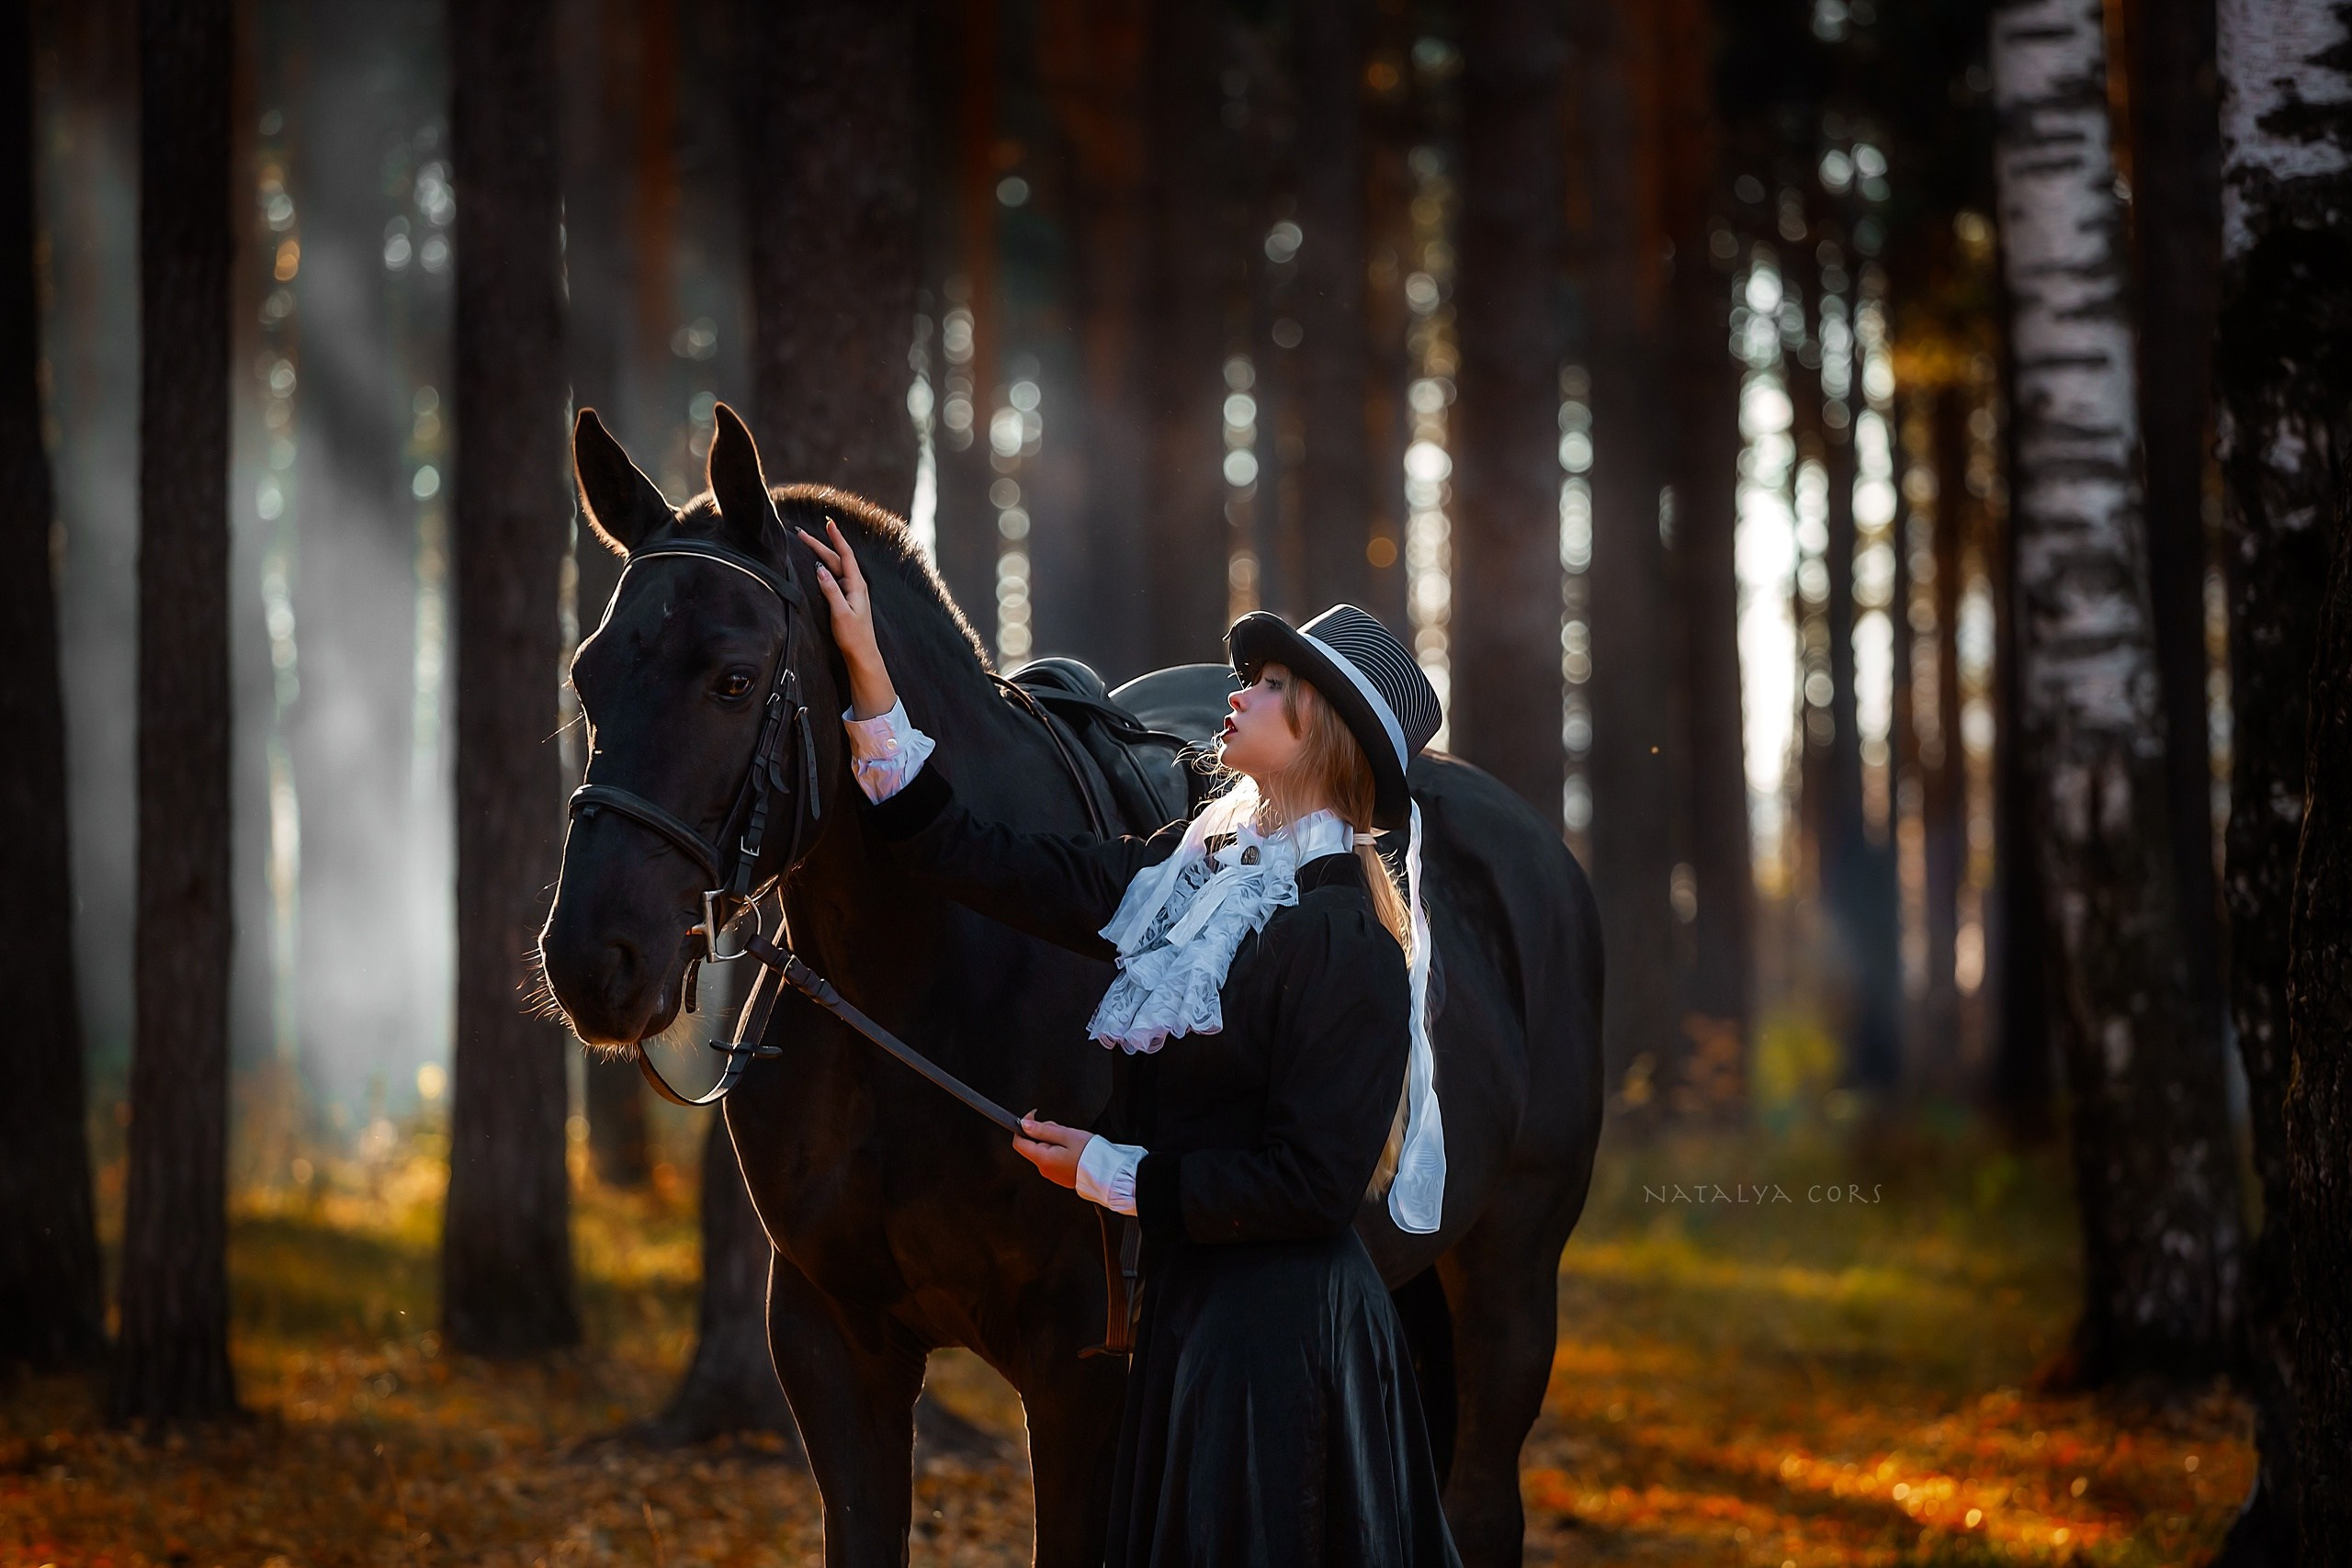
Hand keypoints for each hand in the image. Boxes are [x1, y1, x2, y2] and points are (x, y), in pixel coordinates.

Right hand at [796, 518, 894, 718]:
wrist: (862, 654)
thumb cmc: (853, 636)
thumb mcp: (840, 612)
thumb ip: (831, 589)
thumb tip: (820, 568)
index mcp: (856, 585)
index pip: (846, 555)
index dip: (836, 538)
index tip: (828, 523)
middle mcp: (855, 584)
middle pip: (836, 558)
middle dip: (819, 544)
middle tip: (800, 534)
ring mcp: (850, 590)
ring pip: (833, 566)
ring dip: (820, 554)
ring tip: (805, 543)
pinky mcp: (845, 597)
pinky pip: (833, 576)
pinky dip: (822, 567)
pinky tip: (815, 564)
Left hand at [1013, 1113, 1091, 1191]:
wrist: (1107, 1173)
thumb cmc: (1090, 1155)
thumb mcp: (1066, 1135)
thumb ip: (1043, 1129)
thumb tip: (1025, 1124)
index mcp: (1043, 1159)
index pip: (1019, 1142)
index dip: (1022, 1126)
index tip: (1033, 1117)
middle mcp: (1044, 1169)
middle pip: (1033, 1145)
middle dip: (1043, 1133)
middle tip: (1061, 1130)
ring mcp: (1052, 1174)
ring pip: (1044, 1151)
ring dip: (1053, 1141)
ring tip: (1070, 1141)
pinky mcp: (1060, 1175)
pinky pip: (1053, 1159)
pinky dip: (1059, 1150)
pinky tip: (1072, 1149)